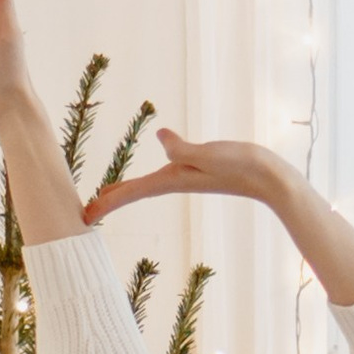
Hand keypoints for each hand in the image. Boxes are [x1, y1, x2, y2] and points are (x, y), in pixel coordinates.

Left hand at [85, 130, 298, 221]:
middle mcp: (175, 181)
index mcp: (172, 179)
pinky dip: (146, 181)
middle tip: (85, 213)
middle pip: (134, 193)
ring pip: (145, 187)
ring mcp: (186, 178)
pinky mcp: (196, 171)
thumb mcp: (209, 153)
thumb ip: (183, 148)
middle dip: (109, 201)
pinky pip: (161, 178)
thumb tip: (161, 137)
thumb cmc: (241, 165)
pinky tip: (150, 175)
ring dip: (125, 192)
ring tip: (107, 195)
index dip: (106, 203)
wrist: (270, 179)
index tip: (84, 216)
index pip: (131, 193)